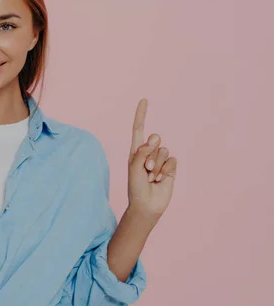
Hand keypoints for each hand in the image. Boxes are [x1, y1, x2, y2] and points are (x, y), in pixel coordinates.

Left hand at [127, 98, 177, 216]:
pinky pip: (172, 160)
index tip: (144, 100)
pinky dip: (166, 170)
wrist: (146, 205)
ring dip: (157, 165)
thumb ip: (141, 152)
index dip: (141, 114)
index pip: (139, 129)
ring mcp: (160, 160)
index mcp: (136, 151)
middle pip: (155, 138)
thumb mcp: (134, 168)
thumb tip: (153, 140)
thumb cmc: (136, 187)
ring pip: (164, 150)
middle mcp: (149, 153)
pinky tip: (160, 180)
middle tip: (146, 169)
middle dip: (151, 153)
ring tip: (151, 177)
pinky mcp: (171, 168)